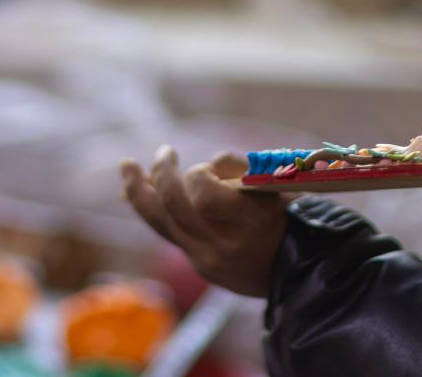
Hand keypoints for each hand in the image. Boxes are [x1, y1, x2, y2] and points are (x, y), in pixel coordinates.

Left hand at [120, 145, 290, 297]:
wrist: (294, 269)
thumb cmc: (289, 216)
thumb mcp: (277, 186)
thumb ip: (241, 169)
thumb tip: (208, 164)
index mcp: (248, 221)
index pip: (202, 192)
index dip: (202, 173)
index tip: (212, 169)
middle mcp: (222, 243)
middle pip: (175, 204)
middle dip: (164, 173)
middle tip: (164, 153)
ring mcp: (205, 257)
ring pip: (159, 221)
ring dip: (140, 189)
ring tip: (127, 166)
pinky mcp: (197, 261)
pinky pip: (163, 231)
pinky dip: (147, 206)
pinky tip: (132, 189)